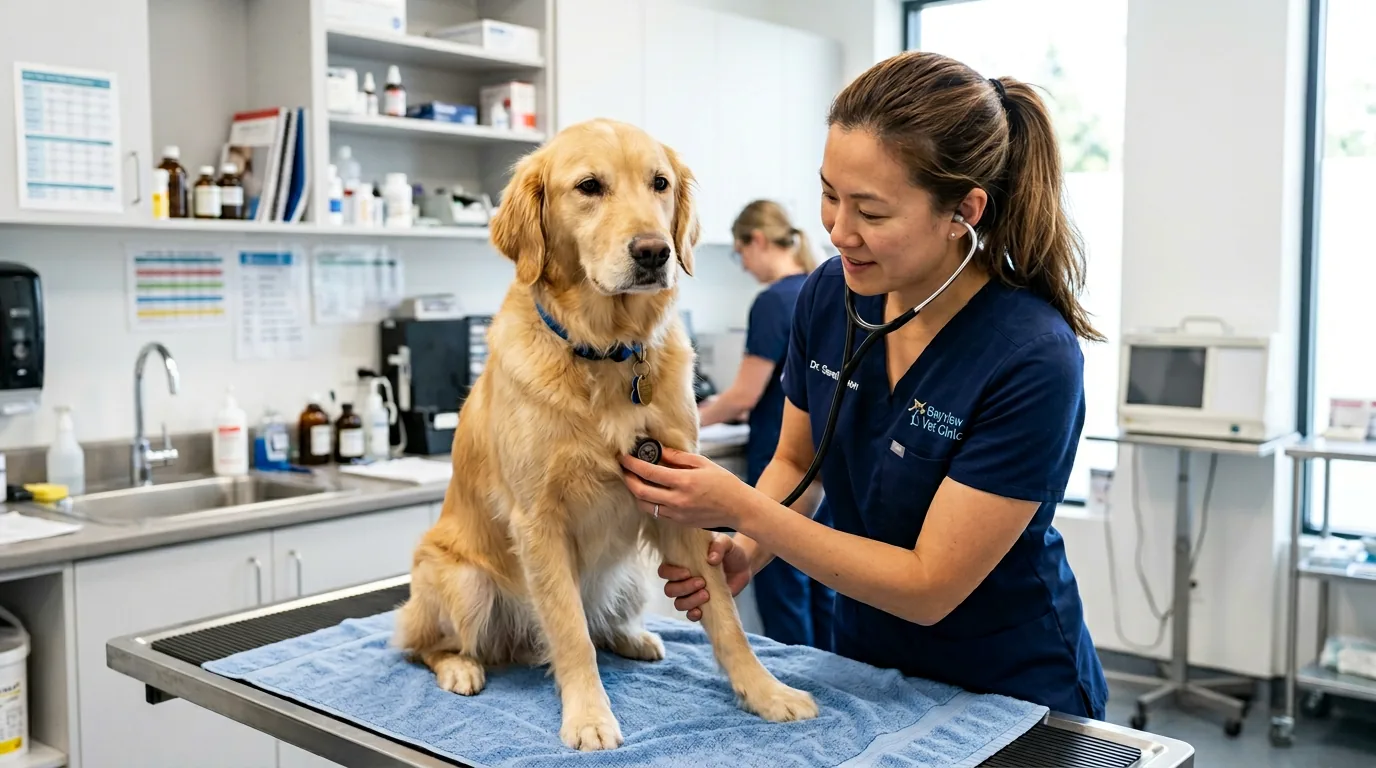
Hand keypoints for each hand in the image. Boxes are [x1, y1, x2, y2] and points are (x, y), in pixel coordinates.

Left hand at [620, 447, 754, 530]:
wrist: (738, 508)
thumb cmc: (724, 483)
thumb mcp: (703, 463)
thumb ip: (678, 457)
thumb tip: (658, 450)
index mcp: (684, 482)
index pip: (649, 472)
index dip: (632, 464)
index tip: (623, 457)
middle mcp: (677, 500)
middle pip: (640, 491)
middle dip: (628, 479)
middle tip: (624, 469)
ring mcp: (677, 513)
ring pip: (645, 505)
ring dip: (636, 492)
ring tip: (635, 480)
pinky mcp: (678, 522)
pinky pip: (655, 512)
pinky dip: (648, 501)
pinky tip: (650, 491)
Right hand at [659, 533, 750, 621]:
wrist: (744, 566)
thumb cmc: (729, 552)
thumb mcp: (726, 543)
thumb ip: (719, 546)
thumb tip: (711, 559)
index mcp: (682, 563)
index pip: (664, 571)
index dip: (671, 574)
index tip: (687, 572)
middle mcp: (683, 580)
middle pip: (670, 590)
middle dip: (683, 588)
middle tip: (702, 582)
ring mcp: (692, 594)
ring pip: (679, 603)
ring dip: (690, 601)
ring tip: (707, 594)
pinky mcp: (702, 605)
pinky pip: (690, 615)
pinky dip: (692, 614)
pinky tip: (701, 611)